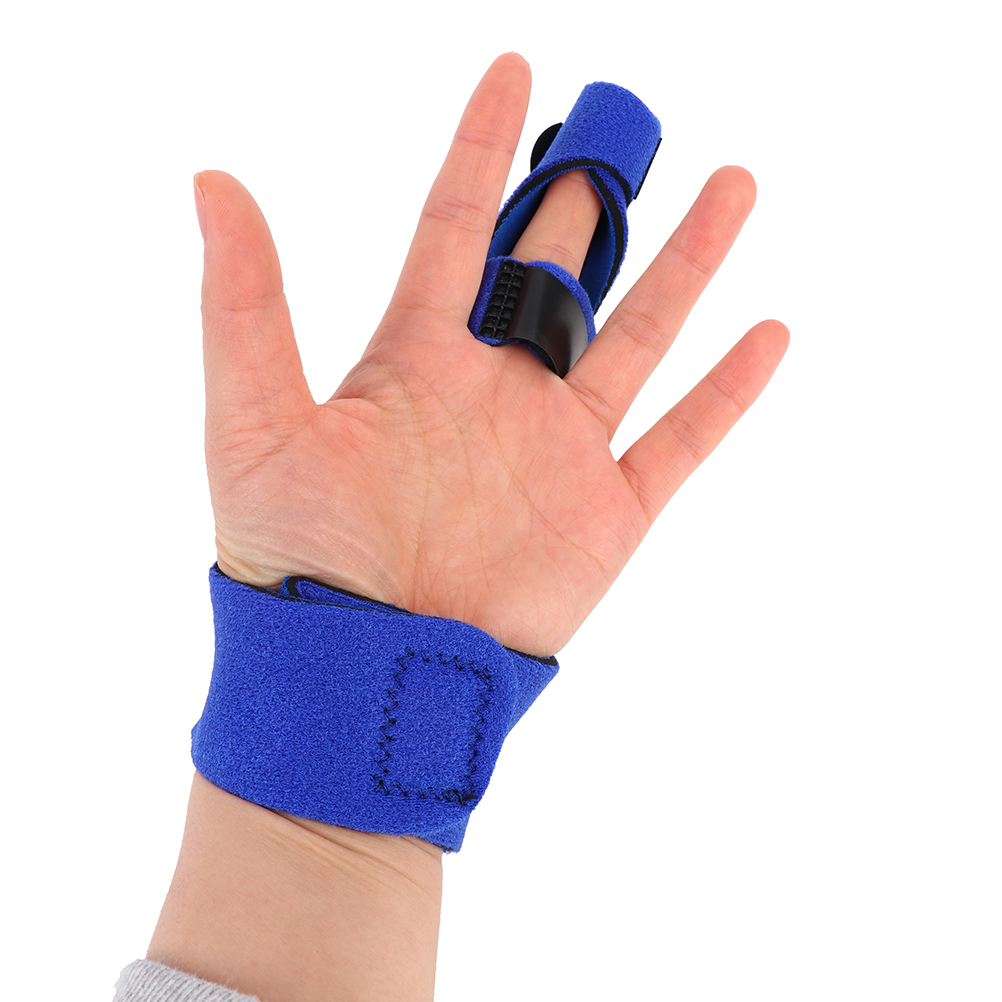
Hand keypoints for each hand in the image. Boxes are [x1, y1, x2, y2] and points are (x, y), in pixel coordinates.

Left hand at [195, 53, 787, 655]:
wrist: (362, 674)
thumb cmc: (296, 556)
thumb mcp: (253, 421)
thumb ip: (245, 304)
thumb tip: (212, 180)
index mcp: (416, 356)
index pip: (456, 225)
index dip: (484, 148)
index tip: (514, 69)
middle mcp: (494, 388)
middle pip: (558, 267)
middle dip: (589, 195)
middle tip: (625, 122)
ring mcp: (557, 448)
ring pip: (639, 334)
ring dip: (687, 262)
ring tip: (733, 184)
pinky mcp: (607, 512)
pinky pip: (682, 439)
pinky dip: (727, 390)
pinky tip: (768, 332)